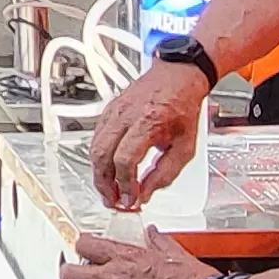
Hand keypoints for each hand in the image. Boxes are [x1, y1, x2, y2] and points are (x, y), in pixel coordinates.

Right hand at [89, 64, 212, 211]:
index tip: (130, 198)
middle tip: (113, 200)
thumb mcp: (185, 147)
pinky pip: (96, 138)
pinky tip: (108, 169)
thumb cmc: (183, 107)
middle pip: (102, 156)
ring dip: (99, 174)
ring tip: (109, 190)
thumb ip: (165, 174)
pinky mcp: (108, 111)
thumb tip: (145, 193)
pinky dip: (99, 158)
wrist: (178, 77)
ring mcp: (114, 111)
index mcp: (148, 122)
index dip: (125, 184)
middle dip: (104, 184)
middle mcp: (126, 115)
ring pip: (94, 148)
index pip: (124, 159)